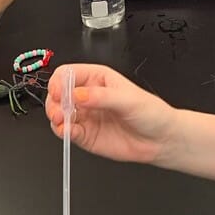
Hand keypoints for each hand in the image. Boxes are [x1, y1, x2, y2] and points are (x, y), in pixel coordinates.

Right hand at [44, 63, 177, 163]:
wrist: (160, 140)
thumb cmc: (150, 113)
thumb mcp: (128, 99)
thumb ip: (102, 97)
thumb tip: (78, 95)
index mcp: (97, 79)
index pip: (68, 74)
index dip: (59, 82)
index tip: (59, 92)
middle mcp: (87, 96)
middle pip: (58, 94)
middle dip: (54, 102)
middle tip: (59, 111)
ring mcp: (84, 116)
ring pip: (58, 113)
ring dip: (55, 117)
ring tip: (62, 122)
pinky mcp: (84, 135)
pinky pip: (66, 132)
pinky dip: (63, 133)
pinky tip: (69, 132)